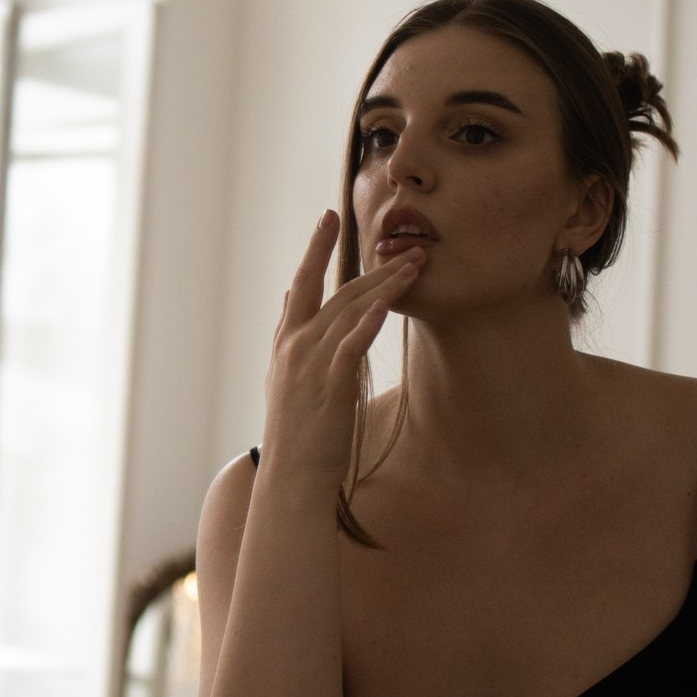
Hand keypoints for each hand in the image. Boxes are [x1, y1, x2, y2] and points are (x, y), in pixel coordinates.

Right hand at [259, 212, 421, 492]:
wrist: (291, 478)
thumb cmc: (295, 434)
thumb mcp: (281, 378)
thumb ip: (286, 336)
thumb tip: (287, 296)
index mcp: (285, 344)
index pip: (302, 285)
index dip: (316, 249)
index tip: (328, 218)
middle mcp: (295, 347)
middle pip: (334, 291)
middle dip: (368, 265)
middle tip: (400, 243)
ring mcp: (310, 363)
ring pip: (350, 311)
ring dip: (385, 286)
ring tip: (415, 266)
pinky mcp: (330, 384)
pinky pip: (352, 343)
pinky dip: (370, 320)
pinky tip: (390, 301)